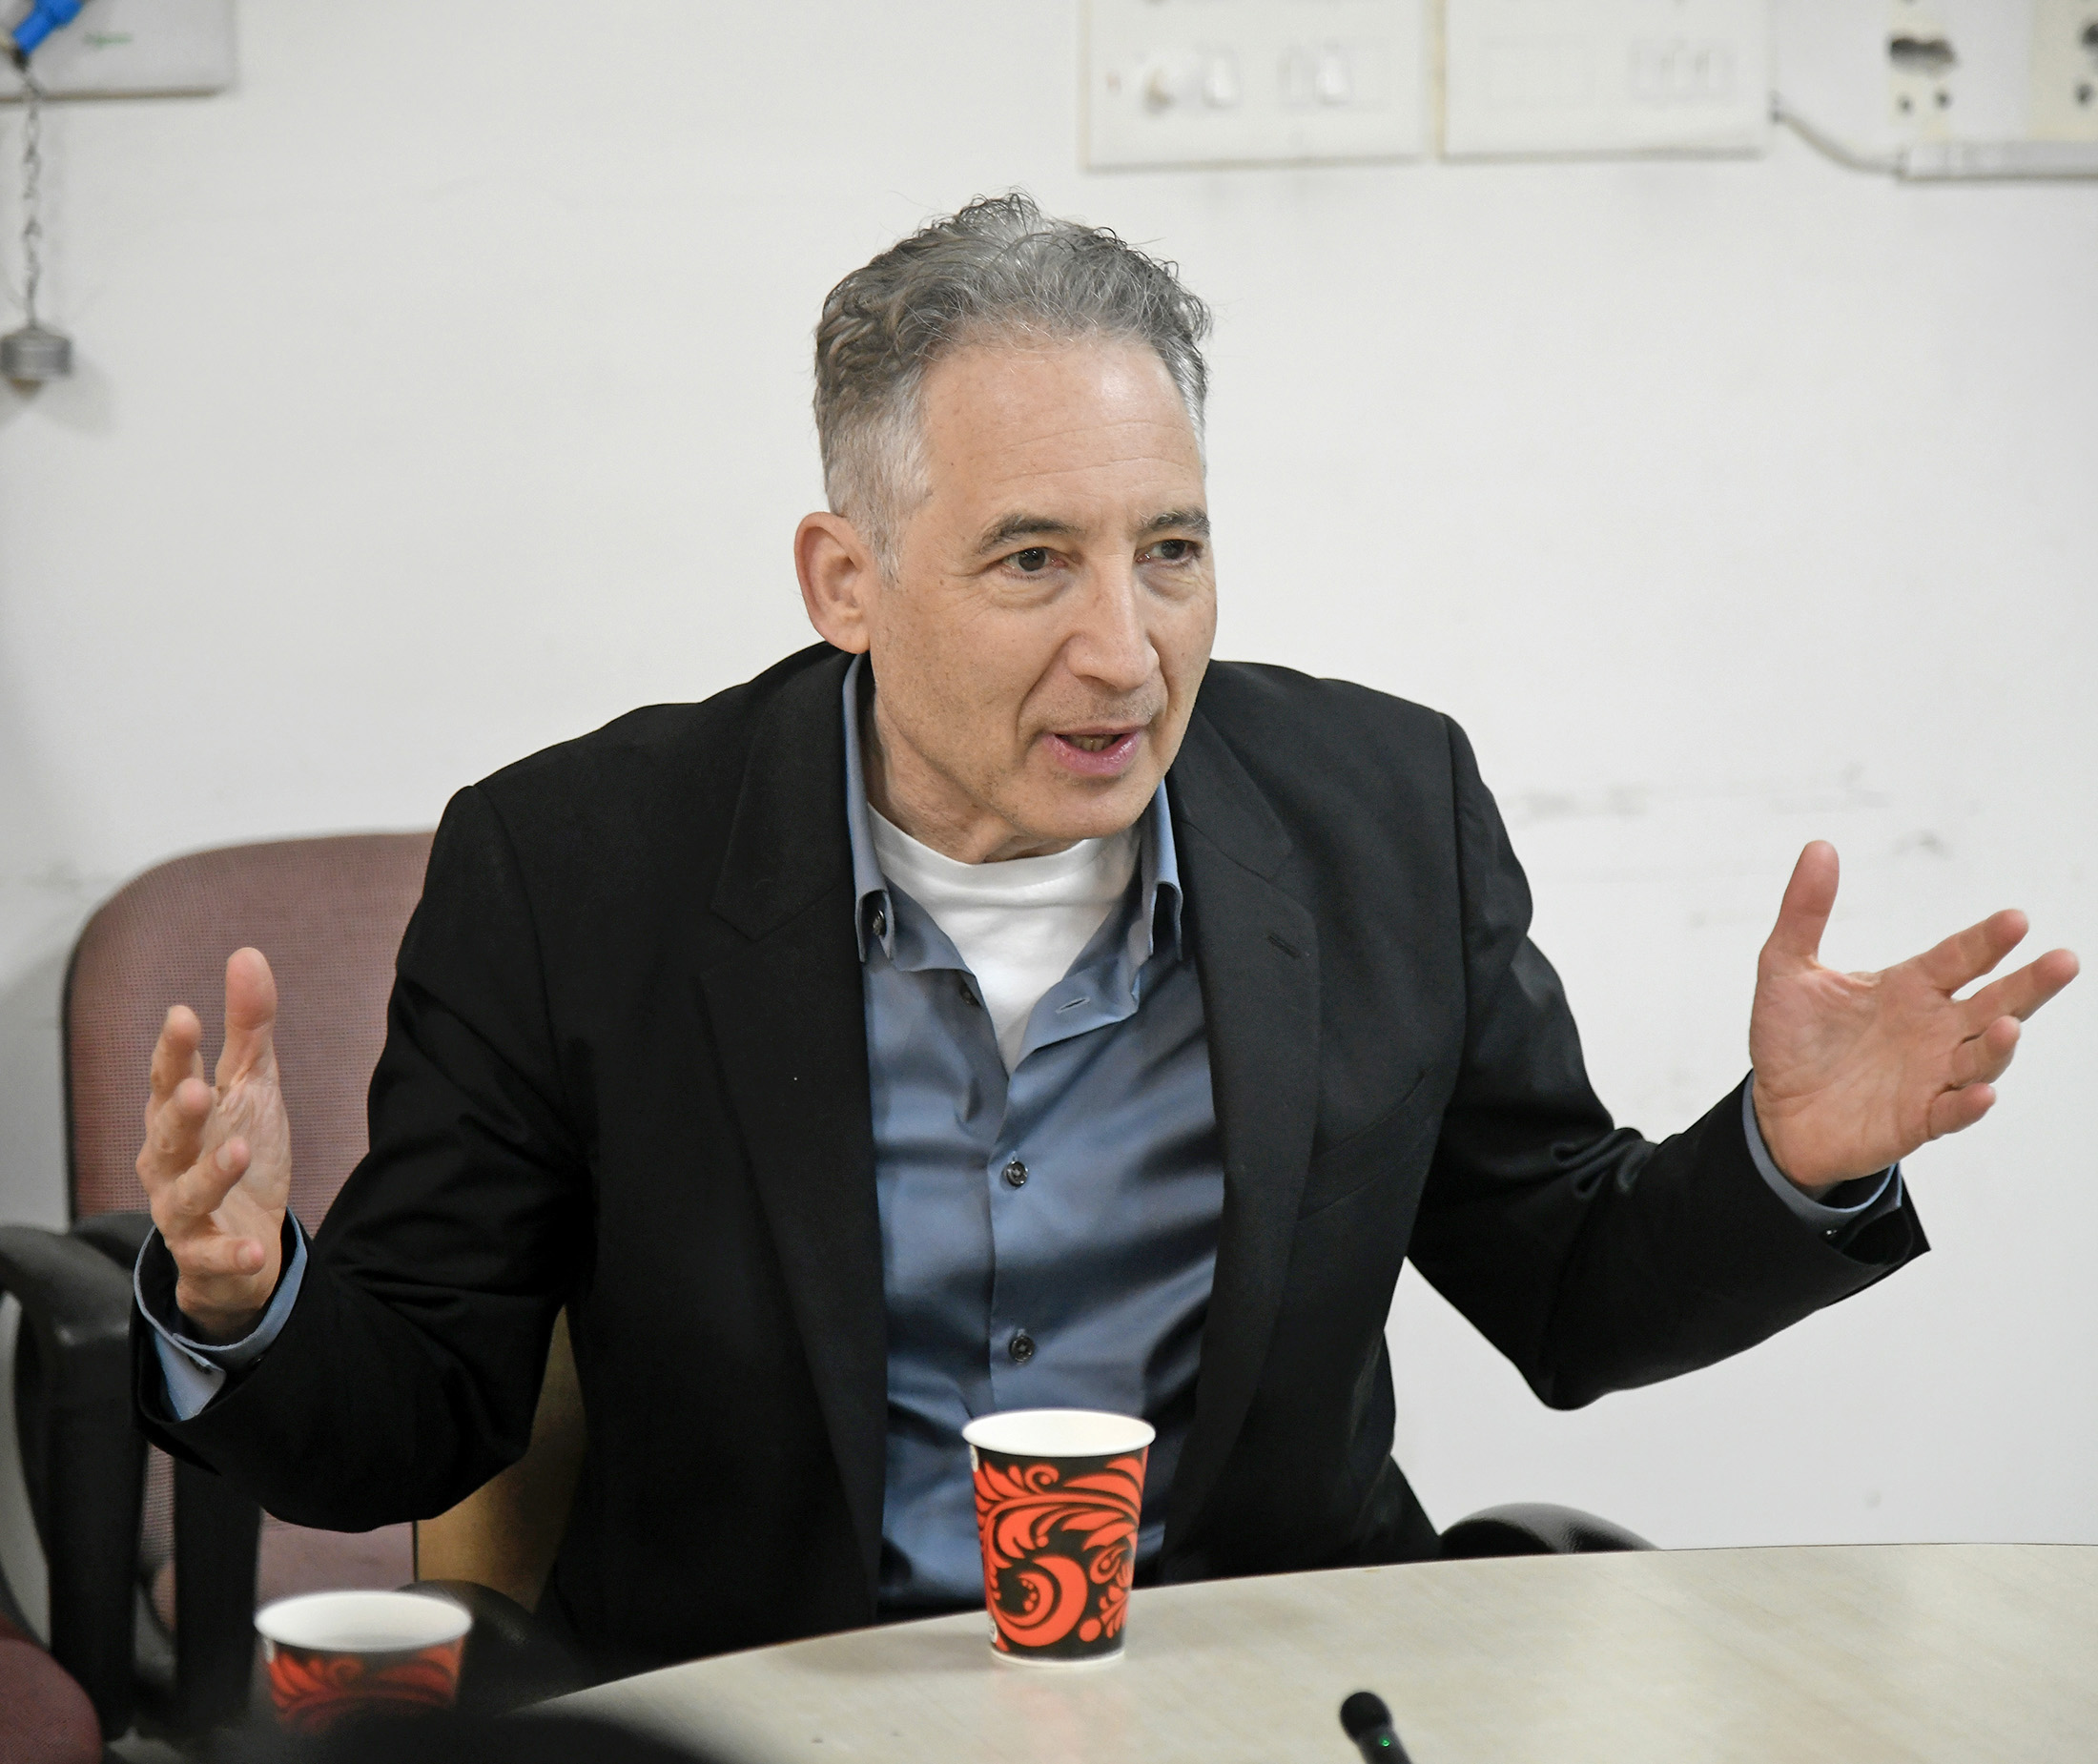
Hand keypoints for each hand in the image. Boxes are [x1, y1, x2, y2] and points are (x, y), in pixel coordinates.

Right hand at [135, 947, 292, 1341]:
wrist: (245, 1242)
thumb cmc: (239, 1151)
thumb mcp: (252, 1086)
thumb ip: (249, 1028)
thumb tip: (247, 954)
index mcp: (179, 1116)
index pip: (170, 1077)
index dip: (175, 1050)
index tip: (185, 1015)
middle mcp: (169, 1163)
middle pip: (166, 1135)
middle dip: (177, 1113)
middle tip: (195, 1090)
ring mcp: (183, 1212)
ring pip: (185, 1195)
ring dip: (210, 1174)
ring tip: (239, 1151)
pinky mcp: (206, 1256)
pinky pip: (213, 1257)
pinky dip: (231, 1253)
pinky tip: (255, 1248)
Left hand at [1749, 842, 2078, 1193]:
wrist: (1775, 1112)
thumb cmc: (1791, 1039)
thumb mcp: (1786, 968)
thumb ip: (1804, 911)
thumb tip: (1819, 845)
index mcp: (1910, 988)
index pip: (1960, 957)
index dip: (1987, 940)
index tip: (2016, 919)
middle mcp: (1933, 1029)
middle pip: (1995, 1003)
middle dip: (2030, 984)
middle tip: (2064, 960)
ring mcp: (1931, 1076)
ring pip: (1982, 1058)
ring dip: (1999, 1044)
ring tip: (2010, 1024)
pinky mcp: (1917, 1121)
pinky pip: (1951, 1112)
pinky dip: (1968, 1104)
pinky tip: (1981, 1093)